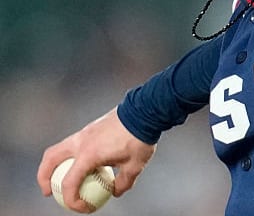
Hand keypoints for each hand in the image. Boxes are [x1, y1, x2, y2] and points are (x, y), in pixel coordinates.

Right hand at [37, 107, 155, 212]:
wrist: (144, 111)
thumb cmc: (140, 138)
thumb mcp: (135, 166)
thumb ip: (123, 182)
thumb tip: (115, 192)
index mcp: (89, 154)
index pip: (70, 183)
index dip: (72, 200)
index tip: (82, 207)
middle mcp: (80, 142)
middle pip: (50, 160)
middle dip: (44, 178)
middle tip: (49, 192)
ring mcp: (83, 133)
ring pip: (57, 149)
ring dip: (52, 165)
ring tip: (58, 178)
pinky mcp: (89, 128)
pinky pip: (70, 144)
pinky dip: (66, 156)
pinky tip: (78, 164)